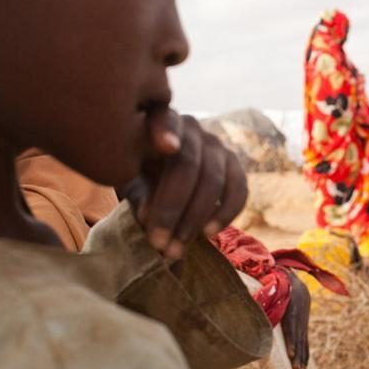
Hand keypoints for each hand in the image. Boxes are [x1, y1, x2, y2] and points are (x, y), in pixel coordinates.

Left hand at [122, 108, 247, 260]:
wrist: (162, 170)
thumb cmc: (138, 171)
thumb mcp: (130, 178)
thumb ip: (138, 192)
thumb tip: (148, 218)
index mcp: (158, 122)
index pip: (164, 119)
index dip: (166, 131)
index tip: (167, 148)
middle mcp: (192, 128)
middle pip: (188, 164)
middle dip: (172, 208)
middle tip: (158, 243)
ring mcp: (217, 146)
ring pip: (213, 180)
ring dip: (194, 219)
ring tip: (176, 249)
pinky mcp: (234, 165)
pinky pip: (238, 189)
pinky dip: (225, 214)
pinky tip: (208, 234)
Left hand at [281, 270, 310, 368]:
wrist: (296, 282)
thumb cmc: (281, 278)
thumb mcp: (279, 274)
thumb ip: (274, 274)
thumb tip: (268, 268)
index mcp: (294, 304)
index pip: (293, 326)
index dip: (292, 340)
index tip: (291, 354)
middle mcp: (301, 315)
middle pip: (300, 338)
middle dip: (299, 355)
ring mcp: (303, 322)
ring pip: (304, 342)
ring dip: (303, 359)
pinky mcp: (303, 327)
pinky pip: (305, 343)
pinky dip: (304, 355)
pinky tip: (303, 368)